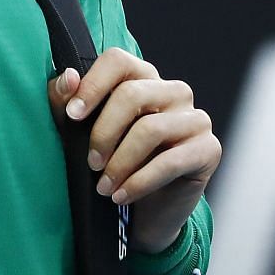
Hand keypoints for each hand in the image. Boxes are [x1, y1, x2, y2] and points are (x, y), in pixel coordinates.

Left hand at [50, 48, 220, 254]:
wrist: (144, 213)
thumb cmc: (112, 163)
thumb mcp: (79, 134)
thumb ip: (66, 103)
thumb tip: (68, 79)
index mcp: (142, 79)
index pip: (118, 61)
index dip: (93, 85)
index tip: (72, 115)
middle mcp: (173, 92)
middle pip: (132, 94)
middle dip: (104, 132)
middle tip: (91, 162)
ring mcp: (195, 118)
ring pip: (150, 129)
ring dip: (120, 163)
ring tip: (105, 186)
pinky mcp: (208, 149)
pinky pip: (171, 161)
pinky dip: (140, 181)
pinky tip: (122, 195)